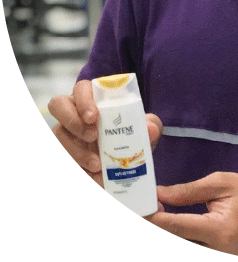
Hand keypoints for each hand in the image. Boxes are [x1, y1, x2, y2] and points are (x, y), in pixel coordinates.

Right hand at [48, 80, 162, 186]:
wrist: (125, 159)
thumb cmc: (132, 133)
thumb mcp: (145, 129)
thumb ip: (151, 125)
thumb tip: (151, 129)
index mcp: (94, 98)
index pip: (82, 88)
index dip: (84, 100)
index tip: (94, 117)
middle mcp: (74, 111)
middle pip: (58, 105)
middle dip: (73, 120)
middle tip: (93, 136)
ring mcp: (65, 131)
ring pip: (58, 134)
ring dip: (75, 150)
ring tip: (96, 164)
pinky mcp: (64, 150)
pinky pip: (63, 156)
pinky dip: (77, 166)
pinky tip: (93, 176)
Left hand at [148, 172, 237, 254]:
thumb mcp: (222, 183)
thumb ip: (190, 191)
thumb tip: (160, 194)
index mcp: (219, 230)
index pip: (180, 227)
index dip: (157, 219)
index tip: (140, 208)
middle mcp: (214, 251)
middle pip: (177, 240)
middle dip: (158, 225)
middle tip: (142, 208)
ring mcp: (212, 258)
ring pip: (181, 243)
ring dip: (166, 229)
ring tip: (152, 213)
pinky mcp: (210, 257)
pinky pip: (188, 245)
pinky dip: (175, 234)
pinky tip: (166, 223)